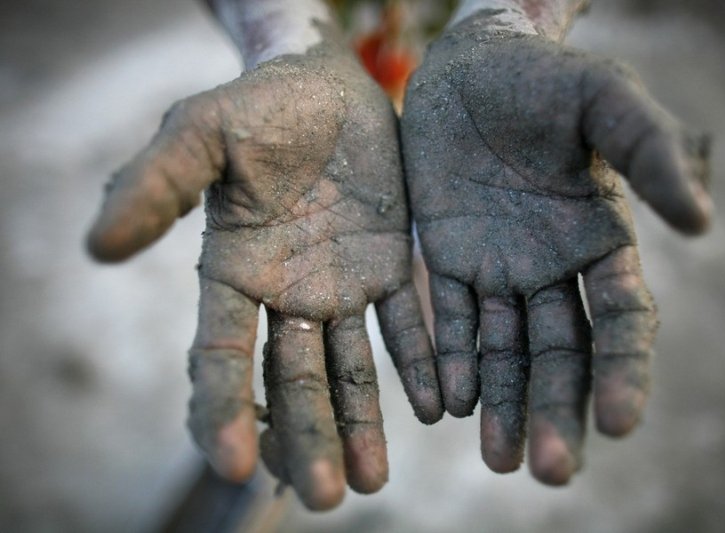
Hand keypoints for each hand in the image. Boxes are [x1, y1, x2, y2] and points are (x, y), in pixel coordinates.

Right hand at [87, 38, 442, 509]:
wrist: (325, 84)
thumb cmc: (256, 106)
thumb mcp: (199, 134)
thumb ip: (155, 186)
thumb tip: (96, 249)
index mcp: (234, 272)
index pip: (222, 355)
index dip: (226, 409)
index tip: (237, 465)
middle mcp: (287, 293)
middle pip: (292, 379)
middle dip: (307, 436)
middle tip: (327, 496)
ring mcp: (342, 285)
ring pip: (349, 367)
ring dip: (361, 423)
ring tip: (372, 481)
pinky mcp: (390, 266)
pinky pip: (406, 323)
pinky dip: (419, 364)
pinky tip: (436, 407)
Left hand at [401, 12, 711, 482]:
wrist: (468, 65)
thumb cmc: (544, 77)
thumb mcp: (605, 99)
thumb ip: (652, 152)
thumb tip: (702, 225)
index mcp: (601, 241)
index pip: (622, 323)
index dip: (625, 373)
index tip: (619, 424)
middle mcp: (551, 268)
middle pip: (561, 355)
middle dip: (556, 410)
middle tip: (547, 470)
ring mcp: (495, 269)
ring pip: (504, 352)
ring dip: (502, 406)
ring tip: (498, 459)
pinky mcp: (444, 259)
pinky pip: (446, 321)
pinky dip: (449, 363)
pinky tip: (449, 403)